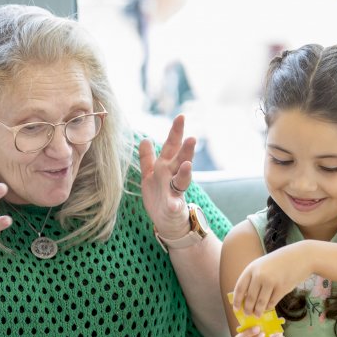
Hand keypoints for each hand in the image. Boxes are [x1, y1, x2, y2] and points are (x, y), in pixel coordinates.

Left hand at [140, 114, 196, 240]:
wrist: (168, 221)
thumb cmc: (160, 196)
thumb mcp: (151, 174)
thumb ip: (148, 158)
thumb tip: (145, 139)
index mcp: (166, 167)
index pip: (172, 147)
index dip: (176, 132)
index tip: (181, 116)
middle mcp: (173, 177)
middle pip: (180, 160)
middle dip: (186, 150)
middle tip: (192, 138)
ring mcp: (175, 192)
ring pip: (182, 180)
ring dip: (185, 173)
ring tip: (187, 165)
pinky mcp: (174, 208)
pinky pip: (174, 207)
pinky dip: (174, 205)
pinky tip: (174, 204)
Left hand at [231, 244, 311, 316]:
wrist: (300, 257)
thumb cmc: (280, 262)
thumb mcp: (263, 265)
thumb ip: (253, 277)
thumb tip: (245, 297)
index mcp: (252, 268)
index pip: (240, 288)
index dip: (237, 300)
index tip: (236, 309)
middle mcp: (260, 275)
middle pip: (250, 298)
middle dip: (248, 309)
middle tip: (248, 314)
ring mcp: (271, 282)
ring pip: (260, 303)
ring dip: (258, 311)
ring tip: (257, 315)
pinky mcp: (282, 288)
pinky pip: (272, 302)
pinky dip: (269, 307)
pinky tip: (268, 308)